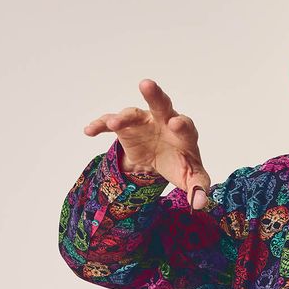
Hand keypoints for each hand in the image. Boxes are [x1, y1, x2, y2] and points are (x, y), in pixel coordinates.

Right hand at [83, 79, 210, 207]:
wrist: (163, 160)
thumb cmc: (180, 163)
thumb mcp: (191, 177)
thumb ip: (197, 188)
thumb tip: (199, 204)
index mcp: (183, 132)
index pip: (185, 125)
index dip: (181, 124)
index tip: (176, 124)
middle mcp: (164, 120)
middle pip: (161, 104)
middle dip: (155, 95)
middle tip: (146, 84)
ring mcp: (144, 121)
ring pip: (132, 113)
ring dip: (122, 117)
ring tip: (113, 124)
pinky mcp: (127, 128)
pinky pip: (111, 123)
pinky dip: (100, 125)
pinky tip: (89, 130)